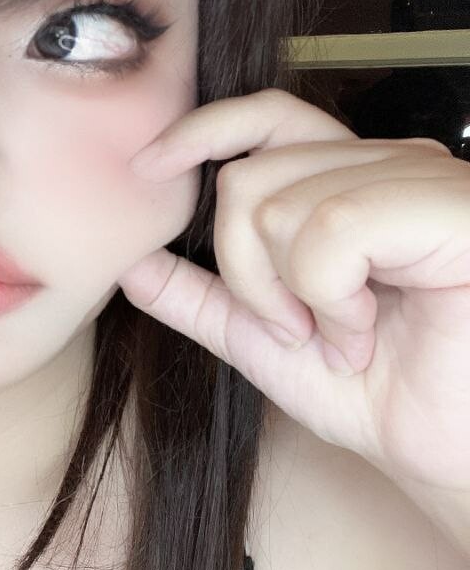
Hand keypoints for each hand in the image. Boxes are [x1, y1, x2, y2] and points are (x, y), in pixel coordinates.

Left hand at [117, 89, 469, 495]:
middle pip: (251, 177)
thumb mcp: (266, 344)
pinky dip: (331, 298)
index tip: (148, 169)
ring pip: (282, 206)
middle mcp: (390, 167)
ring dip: (295, 298)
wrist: (446, 453)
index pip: (269, 116)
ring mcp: (425, 181)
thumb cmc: (382, 396)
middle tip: (300, 331)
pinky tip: (364, 332)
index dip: (203, 130)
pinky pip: (334, 228)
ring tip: (344, 339)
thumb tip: (132, 264)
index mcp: (353, 181)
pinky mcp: (450, 210)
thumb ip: (201, 298)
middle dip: (248, 275)